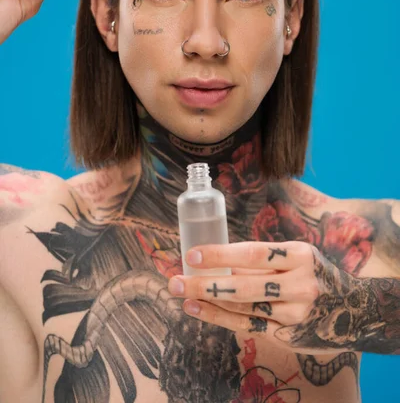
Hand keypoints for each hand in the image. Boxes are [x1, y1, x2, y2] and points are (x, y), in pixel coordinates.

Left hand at [168, 241, 370, 353]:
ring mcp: (295, 313)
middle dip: (205, 283)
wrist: (353, 310)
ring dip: (207, 301)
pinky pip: (248, 326)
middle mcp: (299, 284)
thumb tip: (217, 259)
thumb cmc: (313, 274)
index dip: (220, 254)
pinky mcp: (289, 335)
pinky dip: (220, 317)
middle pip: (243, 284)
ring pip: (243, 307)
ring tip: (180, 294)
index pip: (252, 253)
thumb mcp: (296, 257)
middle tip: (174, 279)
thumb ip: (262, 259)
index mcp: (299, 254)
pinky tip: (199, 310)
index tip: (192, 255)